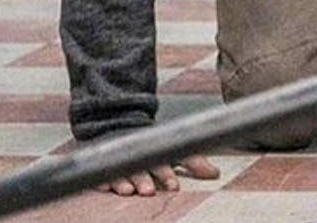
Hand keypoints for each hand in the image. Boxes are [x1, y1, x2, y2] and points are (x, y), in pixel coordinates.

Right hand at [97, 154, 218, 196]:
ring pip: (120, 172)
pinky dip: (102, 181)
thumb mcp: (175, 152)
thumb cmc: (153, 146)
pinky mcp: (103, 165)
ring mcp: (118, 161)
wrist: (121, 125)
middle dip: (145, 179)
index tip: (173, 186)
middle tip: (148, 191)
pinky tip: (104, 188)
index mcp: (155, 152)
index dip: (168, 175)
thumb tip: (216, 174)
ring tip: (128, 191)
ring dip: (124, 182)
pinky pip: (100, 173)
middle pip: (141, 168)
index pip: (163, 163)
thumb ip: (194, 162)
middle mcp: (137, 157)